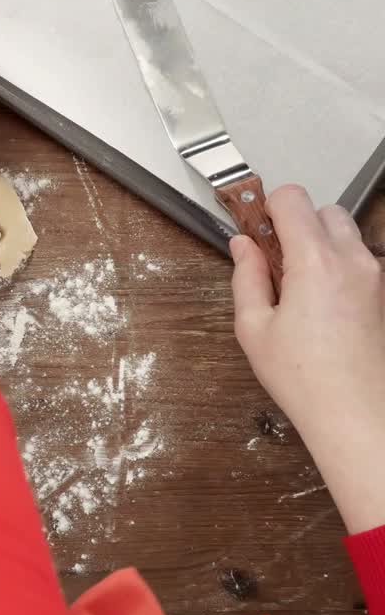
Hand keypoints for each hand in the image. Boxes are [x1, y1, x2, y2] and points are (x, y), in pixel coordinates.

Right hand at [231, 185, 384, 533]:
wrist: (358, 415)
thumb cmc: (305, 378)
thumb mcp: (254, 327)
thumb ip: (247, 277)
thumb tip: (243, 246)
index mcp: (316, 262)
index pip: (293, 199)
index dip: (267, 207)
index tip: (254, 227)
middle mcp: (353, 261)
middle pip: (325, 210)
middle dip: (298, 225)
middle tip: (274, 260)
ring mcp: (376, 278)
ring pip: (347, 235)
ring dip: (321, 245)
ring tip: (298, 287)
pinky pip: (361, 263)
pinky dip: (339, 268)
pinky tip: (321, 306)